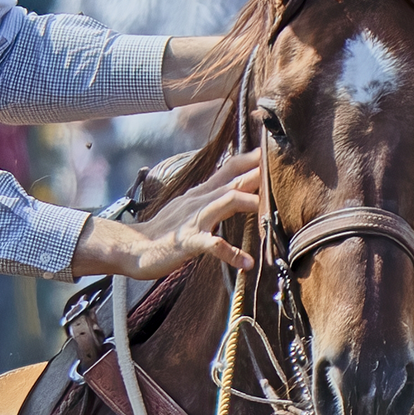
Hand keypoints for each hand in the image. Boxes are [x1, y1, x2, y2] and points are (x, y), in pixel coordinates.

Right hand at [70, 150, 260, 278]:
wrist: (134, 248)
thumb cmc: (164, 230)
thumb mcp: (187, 206)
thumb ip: (210, 196)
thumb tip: (232, 188)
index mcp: (200, 194)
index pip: (227, 169)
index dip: (248, 160)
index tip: (268, 152)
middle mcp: (199, 202)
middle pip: (232, 182)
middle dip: (256, 176)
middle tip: (279, 171)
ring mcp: (193, 221)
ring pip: (225, 203)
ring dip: (248, 203)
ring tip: (268, 212)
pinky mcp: (188, 242)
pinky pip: (213, 245)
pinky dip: (232, 253)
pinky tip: (247, 263)